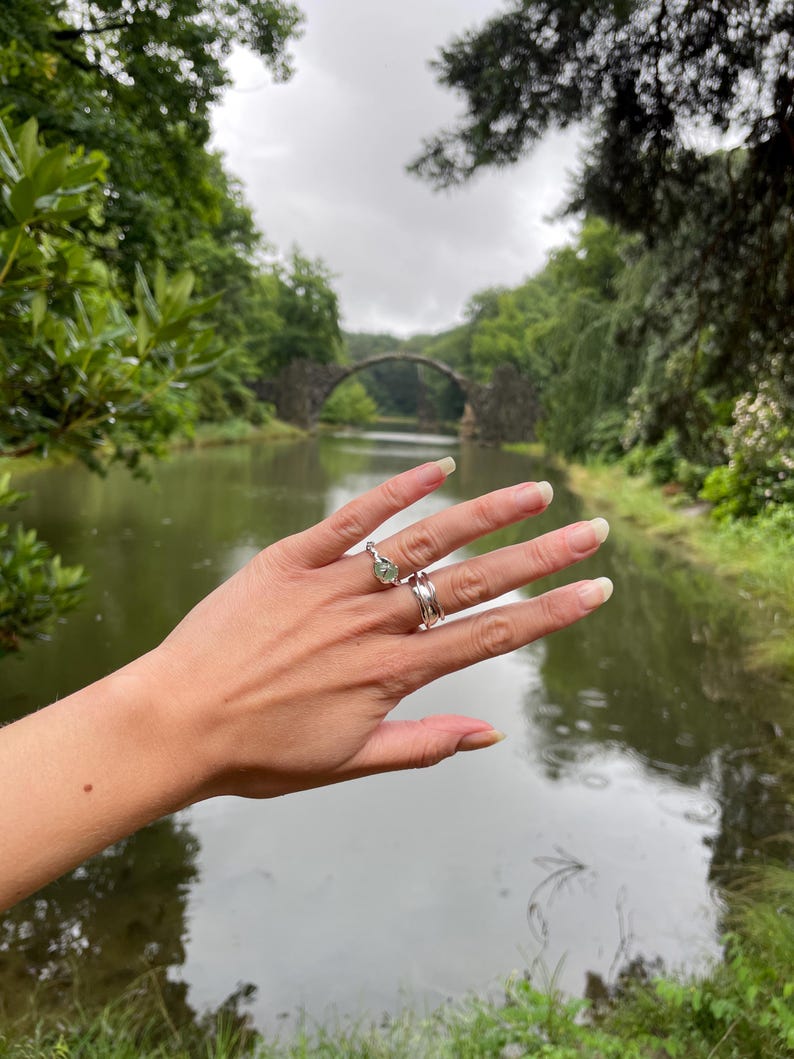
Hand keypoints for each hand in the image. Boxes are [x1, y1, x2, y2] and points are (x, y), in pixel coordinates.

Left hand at [146, 457, 611, 801]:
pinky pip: (352, 518)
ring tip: (535, 492)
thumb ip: (423, 744)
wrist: (175, 721)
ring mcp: (334, 585)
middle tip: (592, 530)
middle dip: (541, 556)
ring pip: (424, 541)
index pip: (491, 635)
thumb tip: (491, 733)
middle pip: (474, 581)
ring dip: (485, 514)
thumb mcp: (346, 764)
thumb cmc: (257, 753)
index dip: (551, 612)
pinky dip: (395, 490)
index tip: (597, 590)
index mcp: (393, 672)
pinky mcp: (292, 559)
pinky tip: (437, 467)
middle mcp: (375, 621)